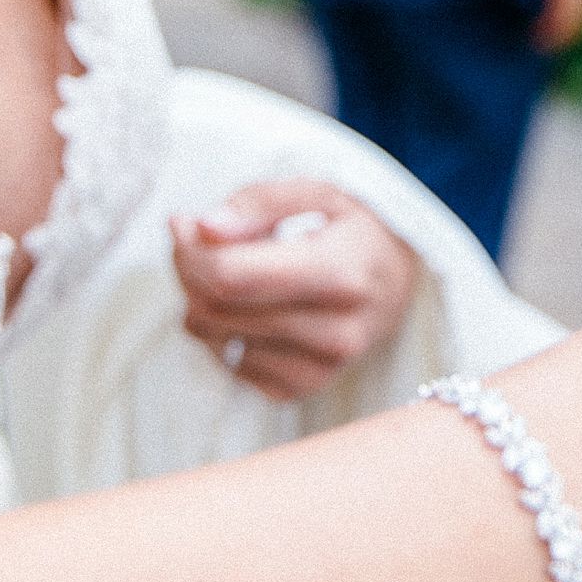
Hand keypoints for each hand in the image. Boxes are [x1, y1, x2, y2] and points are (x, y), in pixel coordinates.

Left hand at [173, 179, 419, 401]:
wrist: (396, 282)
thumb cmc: (350, 228)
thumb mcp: (318, 192)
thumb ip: (258, 203)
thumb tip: (200, 228)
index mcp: (343, 272)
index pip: (233, 276)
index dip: (192, 251)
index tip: (185, 223)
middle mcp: (337, 331)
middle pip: (218, 309)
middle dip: (190, 271)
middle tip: (196, 240)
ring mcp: (321, 369)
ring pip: (216, 338)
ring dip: (201, 301)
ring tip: (227, 269)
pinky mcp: (301, 389)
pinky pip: (229, 364)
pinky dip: (221, 332)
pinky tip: (247, 305)